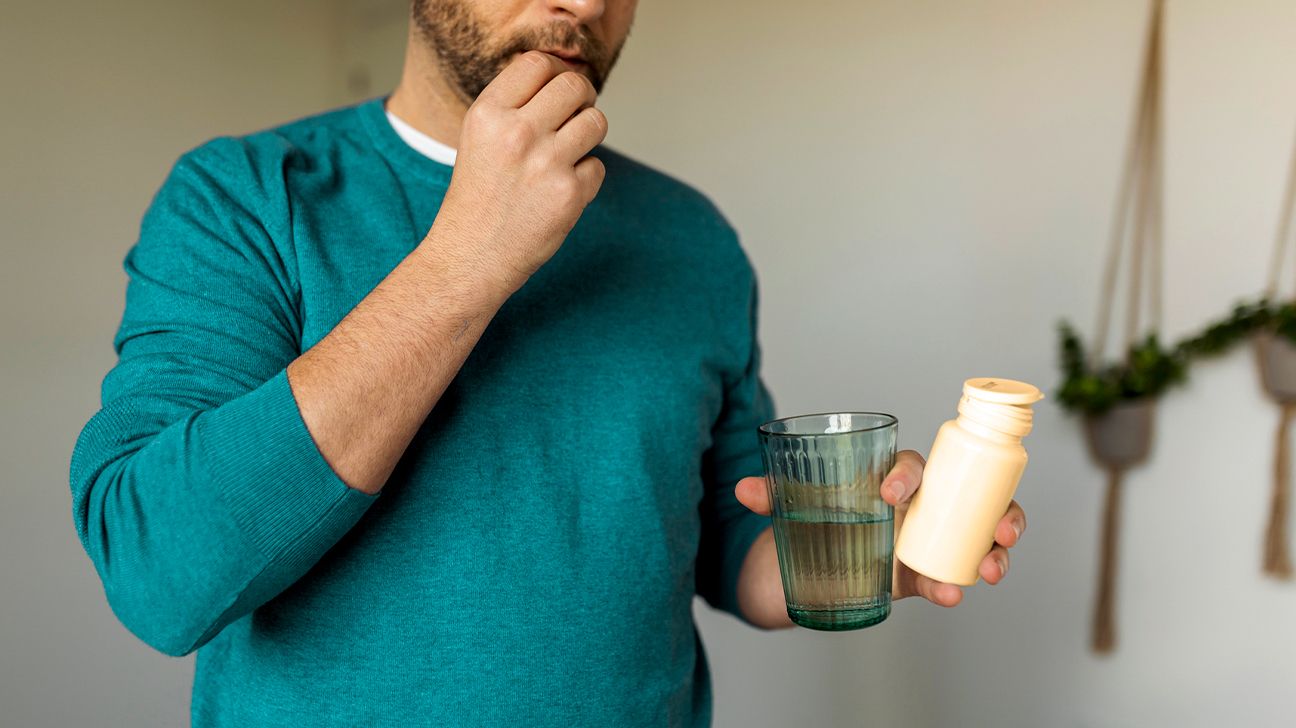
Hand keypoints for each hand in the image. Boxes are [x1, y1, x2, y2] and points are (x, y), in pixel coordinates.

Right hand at [428, 51, 608, 294]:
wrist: (471, 257)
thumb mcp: (479, 138)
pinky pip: (597, 166)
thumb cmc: (478, 197)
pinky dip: (585, 178)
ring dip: (588, 135)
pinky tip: (559, 192)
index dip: (557, 71)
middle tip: (576, 115)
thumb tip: (564, 78)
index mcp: (488, 113)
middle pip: (575, 85)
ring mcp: (546, 163)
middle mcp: (516, 132)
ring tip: (568, 154)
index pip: (538, 63)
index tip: (559, 87)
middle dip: (583, 98)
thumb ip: (515, 105)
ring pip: (596, 122)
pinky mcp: (569, 194)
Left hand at [734, 450, 1026, 613]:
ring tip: (993, 568)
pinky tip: (953, 595)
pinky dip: (953, 585)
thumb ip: (771, 495)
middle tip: (997, 527)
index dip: (906, 474)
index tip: (889, 494)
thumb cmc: (803, 518)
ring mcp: (919, 541)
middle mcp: (911, 505)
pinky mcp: (914, 576)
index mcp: (884, 478)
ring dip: (991, 550)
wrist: (791, 563)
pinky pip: (946, 577)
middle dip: (992, 508)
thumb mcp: (787, 505)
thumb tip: (745, 489)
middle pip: (965, 497)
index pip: (908, 465)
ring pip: (972, 537)